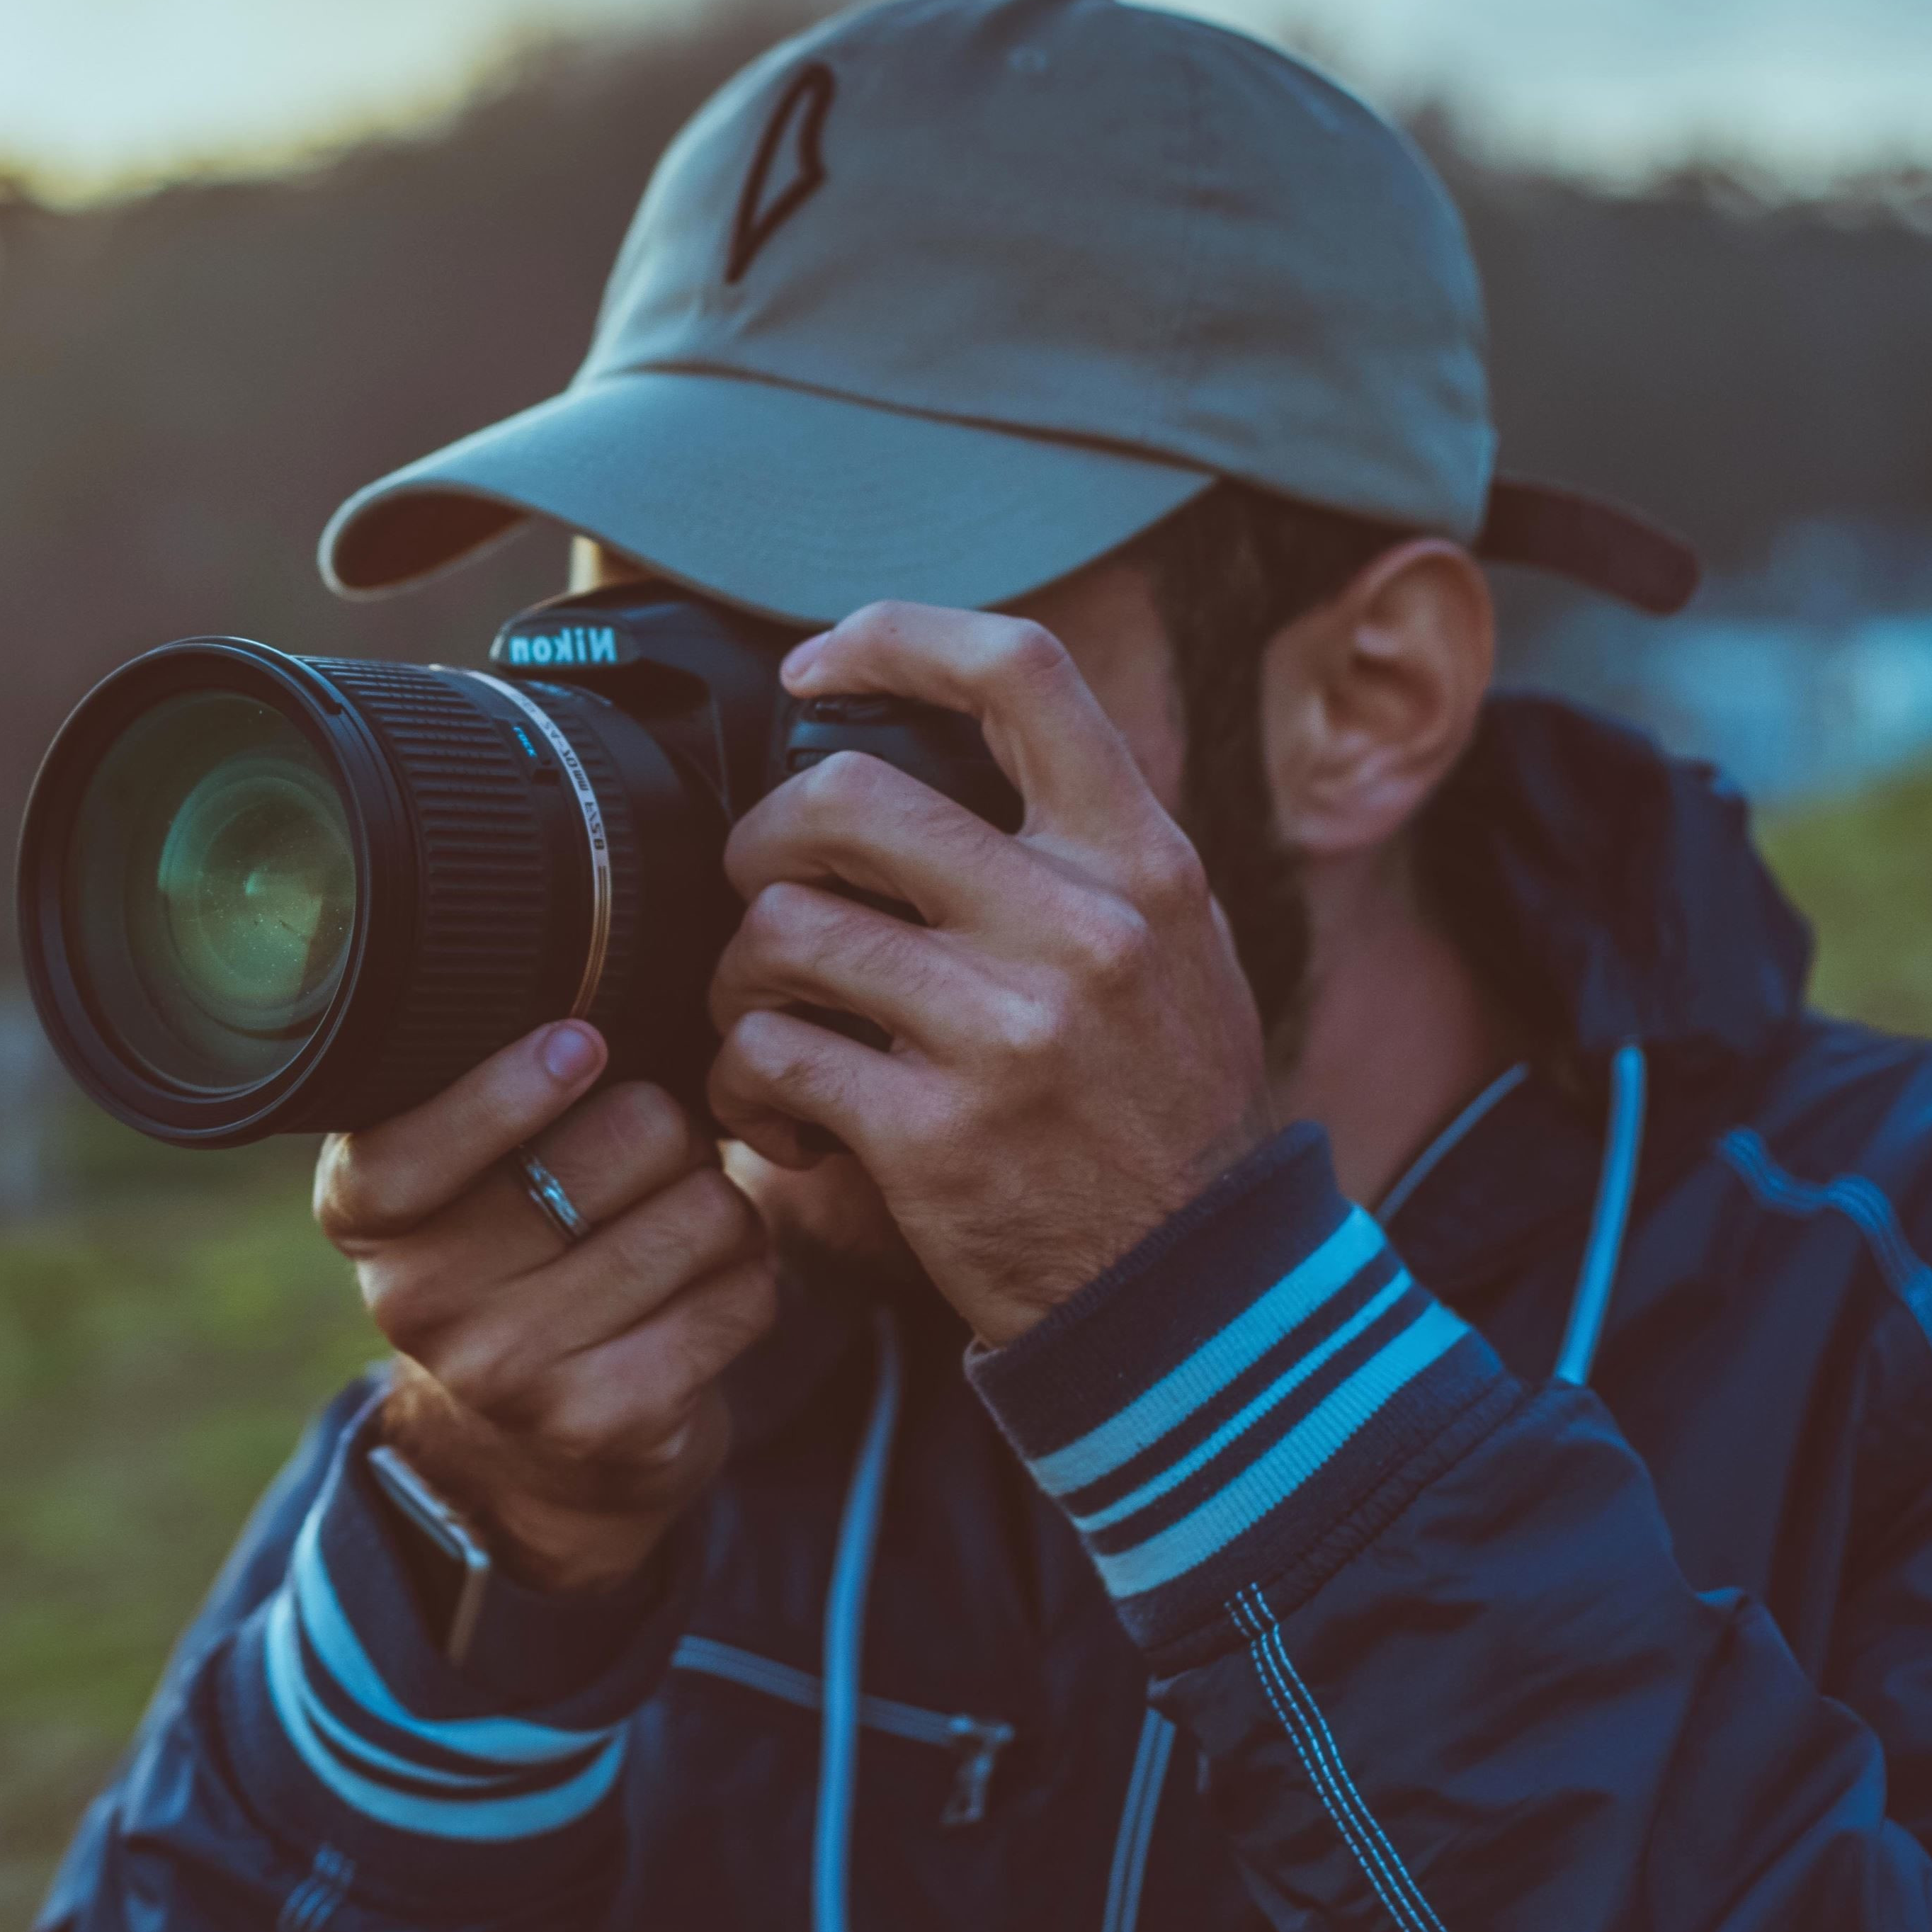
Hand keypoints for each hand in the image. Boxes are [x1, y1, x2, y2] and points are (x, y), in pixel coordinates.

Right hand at [314, 1021, 776, 1591]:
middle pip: (622, 1138)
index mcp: (361, 1211)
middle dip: (667, 1130)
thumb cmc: (511, 1260)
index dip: (517, 1082)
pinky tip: (703, 1294)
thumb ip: (485, 1089)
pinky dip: (749, 1278)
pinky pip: (743, 1291)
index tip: (579, 1046)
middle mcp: (416, 1297)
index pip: (424, 1136)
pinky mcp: (606, 1421)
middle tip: (649, 1161)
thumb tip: (594, 1011)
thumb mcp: (455, 1177)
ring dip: (719, 1208)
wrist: (525, 1461)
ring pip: (701, 1210)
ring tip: (677, 1229)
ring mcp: (508, 1369)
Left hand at [705, 601, 1277, 1348]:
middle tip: (764, 896)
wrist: (1192, 1296)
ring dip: (739, 978)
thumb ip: (1073, 848)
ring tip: (769, 1022)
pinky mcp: (932, 1136)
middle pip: (844, 798)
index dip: (897, 635)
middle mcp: (1080, 928)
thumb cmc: (1158, 1108)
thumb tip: (926, 744)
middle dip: (762, 842)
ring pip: (781, 932)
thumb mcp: (1172, 945)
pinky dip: (745, 1085)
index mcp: (1139, 859)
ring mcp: (1004, 1032)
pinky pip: (768, 1058)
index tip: (816, 665)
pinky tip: (787, 1118)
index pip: (1022, 672)